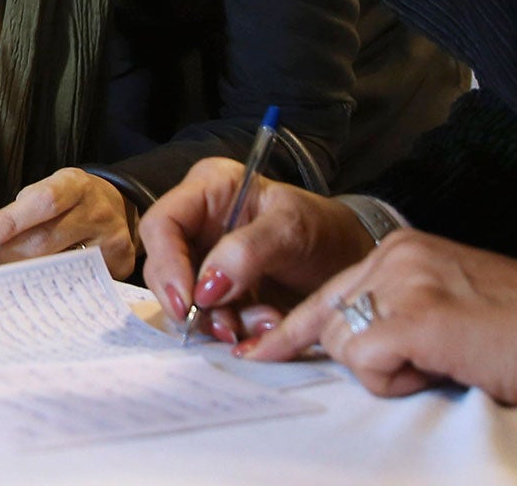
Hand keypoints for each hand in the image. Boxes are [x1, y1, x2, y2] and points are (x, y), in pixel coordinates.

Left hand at [0, 168, 136, 277]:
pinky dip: (57, 285)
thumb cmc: (70, 200)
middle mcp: (97, 210)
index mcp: (74, 184)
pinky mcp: (121, 263)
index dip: (11, 220)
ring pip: (62, 265)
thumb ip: (23, 212)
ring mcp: (112, 238)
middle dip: (12, 255)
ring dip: (31, 274)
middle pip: (48, 239)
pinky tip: (41, 288)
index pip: (41, 201)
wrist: (116, 205)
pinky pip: (81, 280)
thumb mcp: (49, 190)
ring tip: (8, 280)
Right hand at [140, 157, 374, 343]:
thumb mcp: (292, 229)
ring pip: (186, 297)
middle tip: (223, 326)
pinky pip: (212, 315)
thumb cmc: (324, 230)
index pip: (163, 223)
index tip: (188, 302)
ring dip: (220, 319)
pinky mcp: (221, 290)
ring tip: (264, 322)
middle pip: (164, 264)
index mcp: (208, 189)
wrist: (353, 261)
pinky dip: (237, 327)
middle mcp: (199, 223)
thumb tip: (205, 289)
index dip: (166, 262)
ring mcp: (207, 258)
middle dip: (192, 301)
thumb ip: (247, 251)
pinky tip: (267, 323)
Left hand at [240, 231, 516, 403]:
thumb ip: (398, 310)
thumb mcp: (446, 304)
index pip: (327, 293)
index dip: (293, 329)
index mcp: (400, 250)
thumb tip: (356, 346)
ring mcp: (404, 283)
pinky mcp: (417, 317)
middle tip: (431, 359)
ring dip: (389, 371)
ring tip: (444, 359)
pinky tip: (443, 366)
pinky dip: (399, 380)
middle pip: (331, 325)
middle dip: (370, 359)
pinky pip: (367, 363)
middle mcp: (394, 256)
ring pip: (345, 346)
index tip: (259, 350)